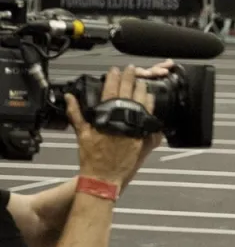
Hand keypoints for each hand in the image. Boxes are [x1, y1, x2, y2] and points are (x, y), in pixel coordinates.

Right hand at [67, 65, 157, 186]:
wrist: (104, 177)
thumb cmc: (91, 157)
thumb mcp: (81, 133)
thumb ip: (76, 113)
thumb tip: (69, 97)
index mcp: (106, 116)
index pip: (111, 91)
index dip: (114, 78)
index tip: (116, 69)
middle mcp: (122, 120)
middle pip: (129, 94)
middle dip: (130, 79)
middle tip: (132, 70)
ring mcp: (135, 129)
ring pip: (143, 104)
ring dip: (143, 92)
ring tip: (143, 83)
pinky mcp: (144, 138)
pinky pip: (150, 120)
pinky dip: (151, 110)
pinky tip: (151, 103)